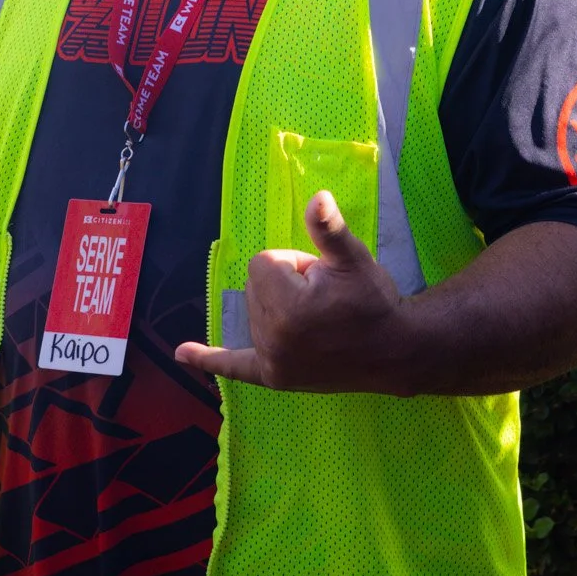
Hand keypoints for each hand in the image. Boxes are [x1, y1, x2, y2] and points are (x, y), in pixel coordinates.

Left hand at [176, 189, 406, 392]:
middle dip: (287, 283)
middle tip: (325, 297)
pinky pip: (235, 366)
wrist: (394, 350)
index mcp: (286, 307)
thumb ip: (328, 230)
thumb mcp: (353, 259)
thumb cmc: (374, 300)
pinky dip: (209, 359)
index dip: (295, 262)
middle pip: (256, 286)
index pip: (264, 262)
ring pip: (255, 310)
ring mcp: (272, 362)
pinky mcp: (275, 377)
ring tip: (319, 316)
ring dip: (279, 306)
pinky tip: (182, 354)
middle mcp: (273, 338)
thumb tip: (317, 197)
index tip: (323, 278)